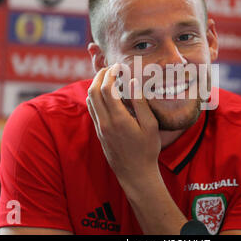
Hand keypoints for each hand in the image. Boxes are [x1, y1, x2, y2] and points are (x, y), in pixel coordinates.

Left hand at [86, 64, 160, 187]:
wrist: (135, 174)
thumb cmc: (147, 151)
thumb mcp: (151, 126)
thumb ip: (140, 103)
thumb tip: (132, 82)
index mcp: (118, 119)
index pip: (107, 89)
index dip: (111, 73)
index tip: (118, 66)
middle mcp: (105, 122)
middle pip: (93, 91)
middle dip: (100, 76)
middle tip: (111, 68)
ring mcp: (100, 128)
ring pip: (89, 100)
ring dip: (95, 85)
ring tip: (108, 78)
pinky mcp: (99, 132)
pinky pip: (92, 109)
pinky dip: (96, 97)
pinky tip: (107, 94)